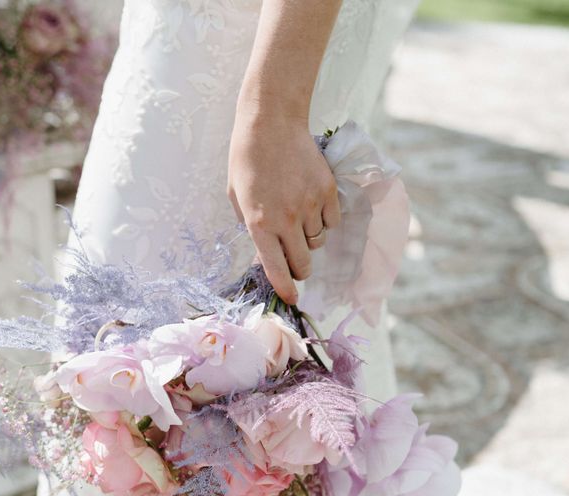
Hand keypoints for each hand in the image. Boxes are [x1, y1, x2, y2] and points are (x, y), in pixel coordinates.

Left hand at [227, 107, 340, 304]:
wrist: (271, 123)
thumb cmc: (247, 160)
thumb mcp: (237, 199)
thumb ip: (252, 228)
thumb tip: (267, 253)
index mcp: (260, 224)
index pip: (276, 269)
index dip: (285, 289)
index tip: (292, 299)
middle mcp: (287, 219)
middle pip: (303, 263)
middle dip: (300, 269)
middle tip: (295, 262)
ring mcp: (310, 205)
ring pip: (318, 242)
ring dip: (309, 239)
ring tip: (298, 218)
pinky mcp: (328, 191)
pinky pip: (332, 222)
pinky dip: (324, 220)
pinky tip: (311, 204)